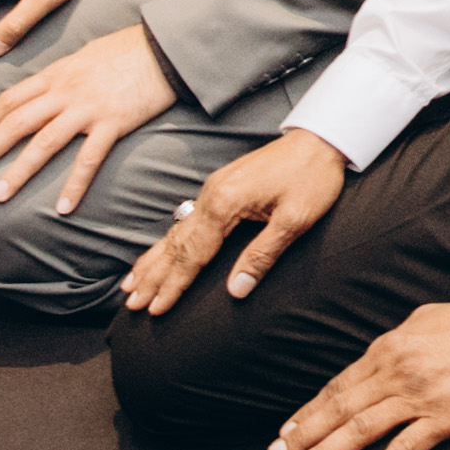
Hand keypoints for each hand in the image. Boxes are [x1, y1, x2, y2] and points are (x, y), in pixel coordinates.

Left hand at [0, 21, 176, 211]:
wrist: (164, 46)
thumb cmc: (129, 49)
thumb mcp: (86, 56)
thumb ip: (65, 75)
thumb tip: (50, 88)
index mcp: (56, 74)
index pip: (11, 99)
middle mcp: (65, 91)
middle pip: (16, 123)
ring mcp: (87, 107)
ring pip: (42, 143)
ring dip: (18, 172)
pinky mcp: (113, 122)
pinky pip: (88, 158)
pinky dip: (74, 184)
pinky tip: (63, 208)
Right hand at [120, 130, 347, 315]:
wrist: (320, 139)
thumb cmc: (312, 179)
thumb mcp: (295, 220)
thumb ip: (262, 255)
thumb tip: (235, 291)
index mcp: (225, 205)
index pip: (192, 255)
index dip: (173, 286)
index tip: (155, 310)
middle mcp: (210, 196)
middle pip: (175, 246)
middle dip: (152, 277)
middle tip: (130, 305)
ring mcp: (213, 191)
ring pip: (175, 233)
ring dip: (152, 261)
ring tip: (129, 285)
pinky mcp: (220, 189)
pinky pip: (185, 222)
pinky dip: (167, 242)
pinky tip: (159, 253)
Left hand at [272, 301, 449, 449]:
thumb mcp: (429, 318)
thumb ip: (400, 338)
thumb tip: (383, 352)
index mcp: (389, 347)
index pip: (339, 383)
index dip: (310, 410)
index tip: (288, 429)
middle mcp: (396, 371)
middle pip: (339, 407)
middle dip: (304, 435)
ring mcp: (419, 396)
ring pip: (361, 429)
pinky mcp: (445, 419)